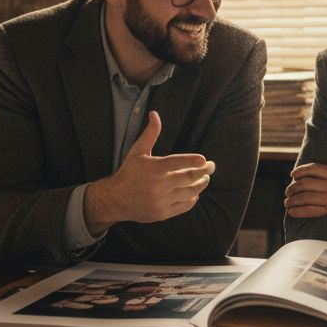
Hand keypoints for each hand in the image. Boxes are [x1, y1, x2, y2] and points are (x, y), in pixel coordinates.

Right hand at [84, 111, 214, 232]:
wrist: (115, 199)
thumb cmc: (129, 172)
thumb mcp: (137, 151)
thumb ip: (150, 134)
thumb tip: (155, 114)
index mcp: (154, 168)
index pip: (179, 162)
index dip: (193, 160)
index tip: (204, 159)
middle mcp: (159, 185)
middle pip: (189, 178)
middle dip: (204, 172)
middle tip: (211, 167)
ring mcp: (161, 200)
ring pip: (189, 192)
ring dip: (200, 185)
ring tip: (205, 179)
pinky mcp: (163, 213)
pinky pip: (184, 206)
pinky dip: (192, 199)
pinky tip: (194, 193)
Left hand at [284, 163, 326, 218]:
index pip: (315, 168)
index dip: (301, 170)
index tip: (293, 174)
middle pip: (307, 183)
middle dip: (293, 187)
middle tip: (287, 191)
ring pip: (306, 197)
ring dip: (293, 200)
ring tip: (287, 202)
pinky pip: (311, 211)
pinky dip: (299, 211)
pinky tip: (292, 212)